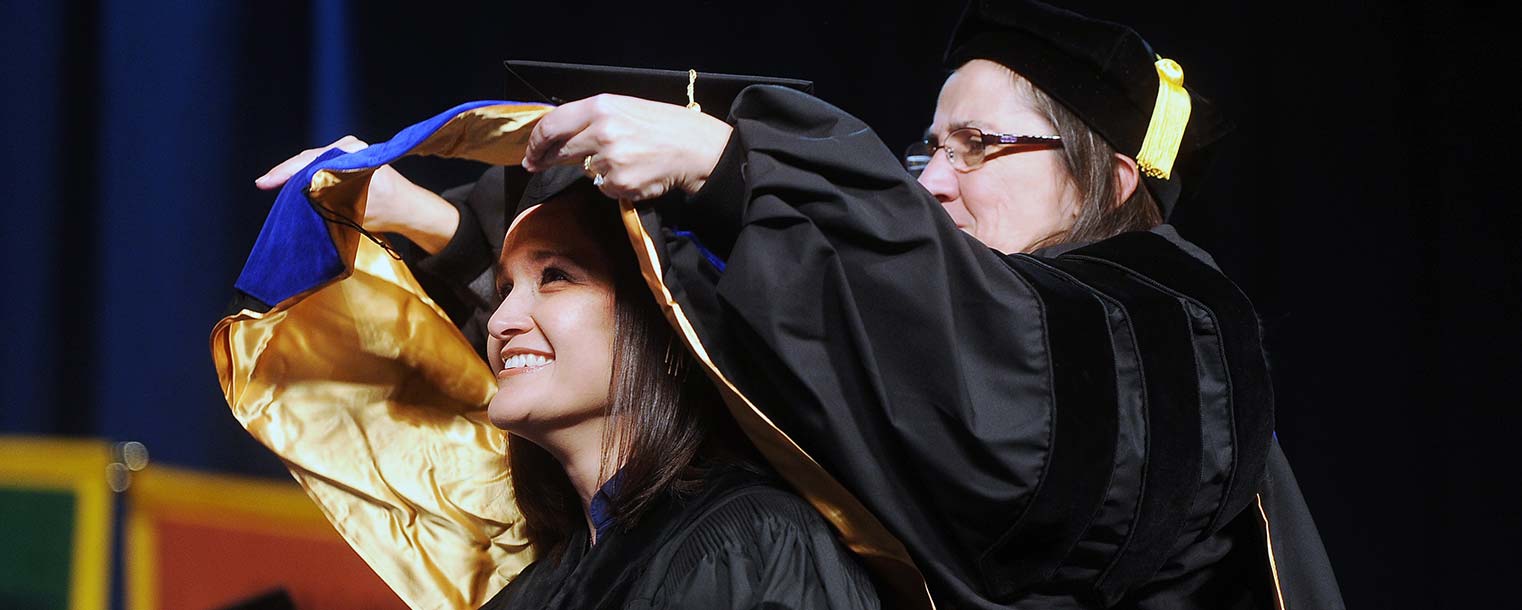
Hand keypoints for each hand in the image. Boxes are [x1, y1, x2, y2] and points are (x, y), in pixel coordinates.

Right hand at [255, 136, 459, 253]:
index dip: (285, 172)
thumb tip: (299, 192)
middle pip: (309, 158)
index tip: (264, 182)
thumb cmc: (387, 210)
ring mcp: (350, 151)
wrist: (409, 209)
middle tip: (263, 183)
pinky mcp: (349, 159)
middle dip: (286, 172)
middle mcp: (351, 147)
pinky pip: (322, 163)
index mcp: (353, 154)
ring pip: (314, 160)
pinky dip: (308, 173)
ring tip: (272, 183)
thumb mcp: (353, 207)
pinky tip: (293, 182)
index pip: (311, 160)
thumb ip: (327, 197)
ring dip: (296, 173)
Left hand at [521, 94, 732, 200]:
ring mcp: (610, 159)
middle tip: (538, 165)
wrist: (696, 149)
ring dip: (596, 170)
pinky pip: (603, 187)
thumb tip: (560, 136)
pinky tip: (635, 173)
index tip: (530, 153)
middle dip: (546, 160)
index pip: (552, 124)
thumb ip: (592, 118)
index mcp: (601, 106)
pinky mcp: (619, 183)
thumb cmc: (664, 126)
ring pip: (584, 170)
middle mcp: (601, 130)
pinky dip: (614, 185)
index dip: (535, 142)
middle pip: (560, 150)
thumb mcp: (625, 107)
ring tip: (625, 160)